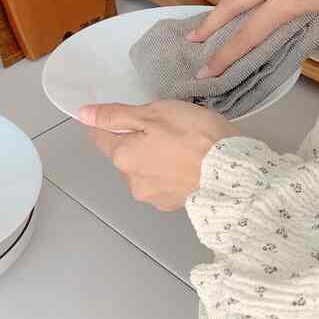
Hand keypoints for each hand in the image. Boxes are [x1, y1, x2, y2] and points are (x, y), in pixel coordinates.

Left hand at [79, 100, 234, 210]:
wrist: (235, 172)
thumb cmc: (192, 135)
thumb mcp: (153, 114)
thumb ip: (116, 115)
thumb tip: (83, 115)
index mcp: (123, 157)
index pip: (102, 138)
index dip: (110, 123)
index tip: (127, 115)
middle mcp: (133, 182)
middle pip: (126, 155)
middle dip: (139, 142)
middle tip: (166, 127)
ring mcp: (155, 197)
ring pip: (146, 170)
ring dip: (156, 158)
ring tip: (183, 146)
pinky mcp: (176, 205)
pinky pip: (166, 183)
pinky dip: (173, 172)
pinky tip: (191, 163)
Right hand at [189, 0, 318, 78]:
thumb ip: (314, 36)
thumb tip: (296, 41)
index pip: (250, 33)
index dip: (226, 55)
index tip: (206, 71)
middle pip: (235, 1)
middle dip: (211, 22)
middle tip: (193, 40)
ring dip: (228, 4)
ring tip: (215, 22)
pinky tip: (252, 1)